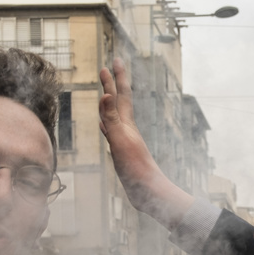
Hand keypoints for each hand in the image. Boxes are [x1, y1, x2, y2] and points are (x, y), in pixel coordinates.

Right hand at [98, 59, 191, 228]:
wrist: (149, 193)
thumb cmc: (136, 169)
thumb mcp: (121, 140)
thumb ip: (111, 118)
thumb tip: (106, 94)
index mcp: (127, 125)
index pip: (121, 95)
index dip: (116, 78)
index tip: (113, 61)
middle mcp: (127, 129)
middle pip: (119, 102)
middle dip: (113, 84)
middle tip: (107, 68)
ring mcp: (125, 141)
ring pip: (115, 116)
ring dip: (109, 103)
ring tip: (104, 93)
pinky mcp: (123, 153)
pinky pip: (111, 133)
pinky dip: (106, 126)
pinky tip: (104, 126)